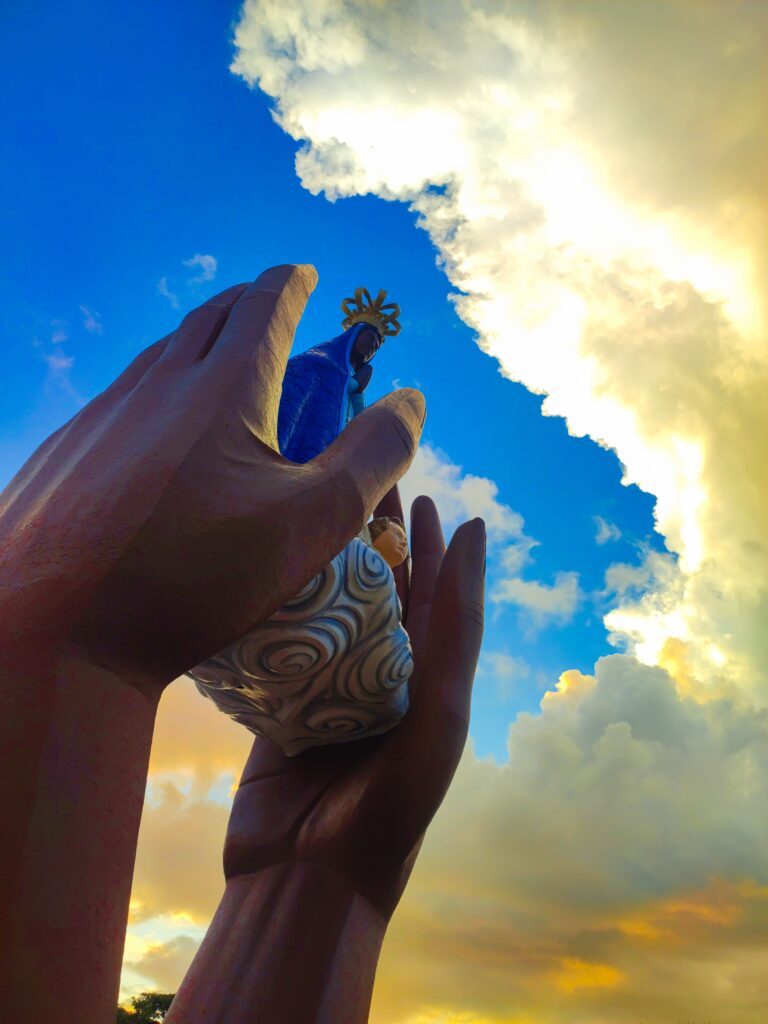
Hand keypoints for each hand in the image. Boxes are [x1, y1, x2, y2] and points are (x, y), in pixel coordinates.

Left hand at [0, 266, 424, 689]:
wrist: (57, 631)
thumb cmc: (197, 577)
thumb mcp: (313, 521)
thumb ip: (374, 455)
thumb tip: (410, 399)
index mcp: (223, 389)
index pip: (264, 305)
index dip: (293, 283)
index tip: (307, 274)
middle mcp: (155, 385)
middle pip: (206, 319)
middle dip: (244, 303)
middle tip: (266, 305)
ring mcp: (99, 417)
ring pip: (156, 358)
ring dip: (194, 345)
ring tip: (214, 361)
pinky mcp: (63, 454)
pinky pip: (116, 402)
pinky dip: (151, 393)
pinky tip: (150, 430)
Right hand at [223, 490, 484, 918]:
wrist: (310, 883)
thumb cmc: (391, 803)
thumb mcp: (441, 709)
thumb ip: (456, 624)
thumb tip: (473, 532)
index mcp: (426, 680)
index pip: (431, 594)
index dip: (426, 542)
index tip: (413, 489)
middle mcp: (380, 680)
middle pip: (378, 593)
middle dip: (373, 541)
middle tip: (356, 483)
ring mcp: (328, 692)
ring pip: (327, 611)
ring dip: (322, 564)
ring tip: (307, 510)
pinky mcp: (279, 707)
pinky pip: (279, 647)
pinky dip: (275, 608)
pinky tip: (262, 568)